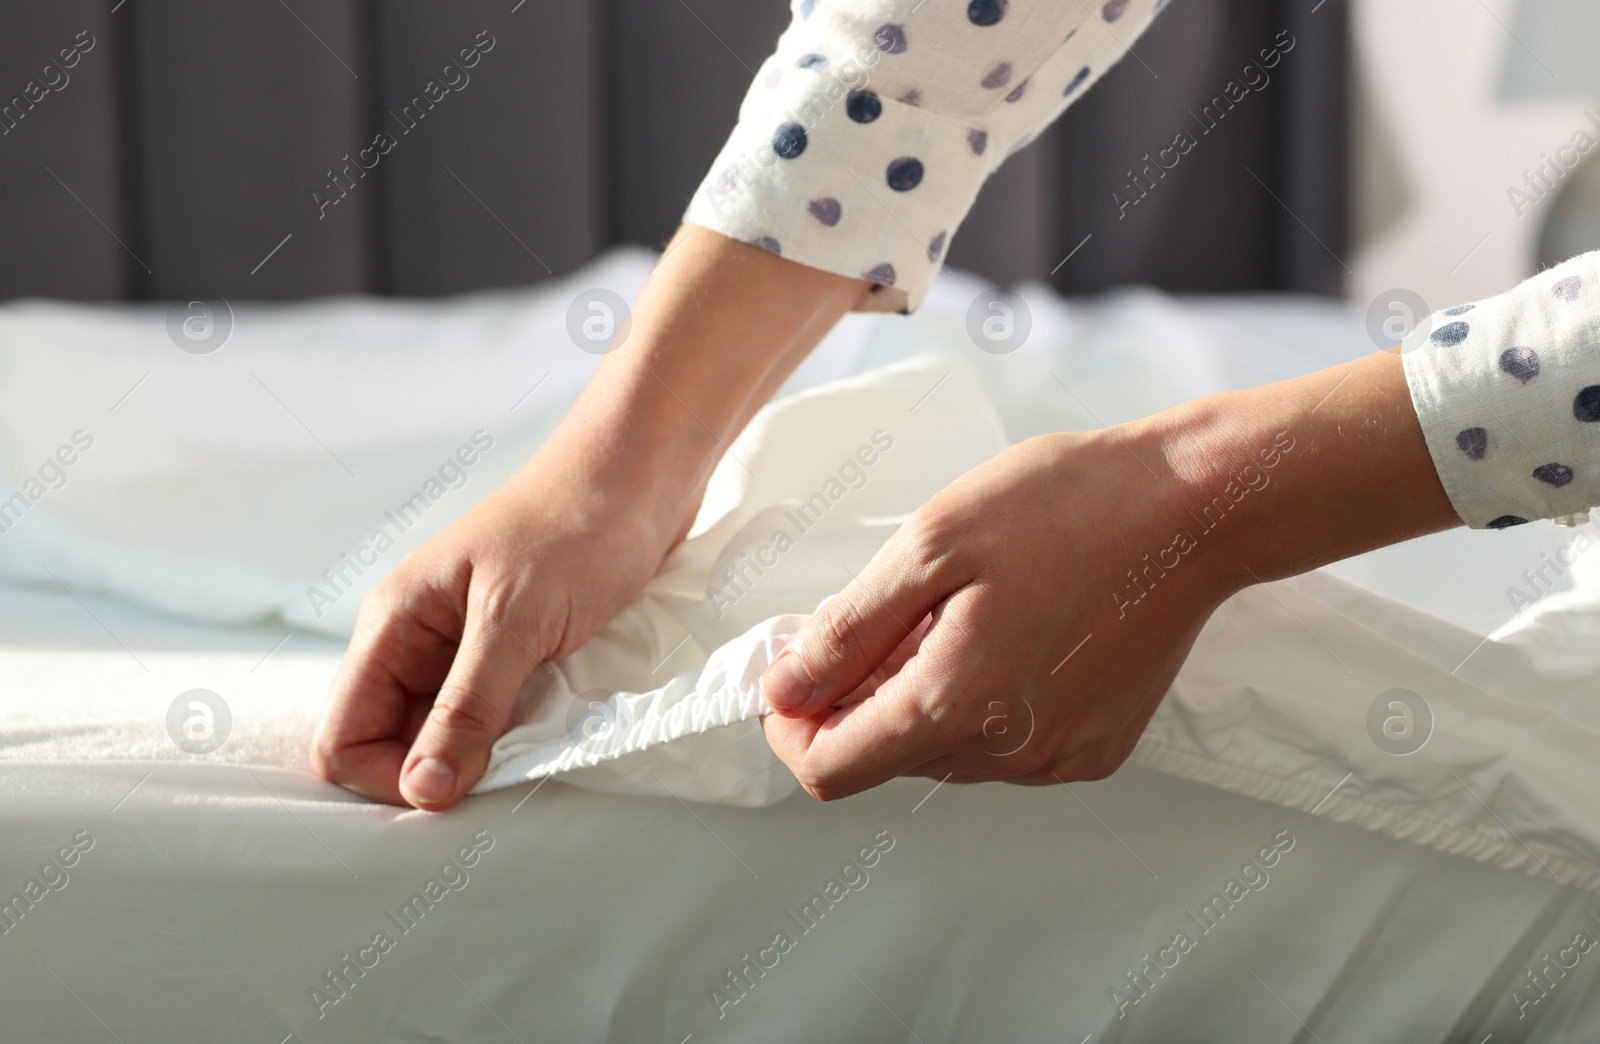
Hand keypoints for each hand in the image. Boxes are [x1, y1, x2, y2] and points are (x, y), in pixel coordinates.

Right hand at [312, 227, 868, 808]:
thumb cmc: (576, 527)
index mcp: (394, 623)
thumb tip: (421, 793)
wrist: (642, 473)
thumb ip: (465, 708)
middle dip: (434, 777)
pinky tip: (553, 735)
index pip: (342, 737)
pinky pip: (494, 718)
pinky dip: (515, 737)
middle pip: (390, 745)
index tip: (454, 793)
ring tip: (532, 758)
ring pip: (446, 737)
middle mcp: (419, 641)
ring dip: (480, 759)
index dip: (385, 781)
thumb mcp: (516, 621)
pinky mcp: (516, 653)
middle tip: (500, 782)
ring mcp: (467, 648)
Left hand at [758, 429, 1222, 798]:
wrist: (1194, 507)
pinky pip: (1006, 745)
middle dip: (863, 694)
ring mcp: (1060, 758)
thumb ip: (846, 631)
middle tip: (892, 608)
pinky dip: (983, 701)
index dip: (794, 726)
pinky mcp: (1097, 746)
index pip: (831, 770)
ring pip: (946, 751)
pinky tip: (1010, 630)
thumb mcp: (930, 546)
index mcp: (956, 706)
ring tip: (961, 609)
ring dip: (924, 694)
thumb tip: (783, 692)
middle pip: (889, 757)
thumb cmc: (1070, 507)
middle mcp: (1011, 755)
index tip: (795, 672)